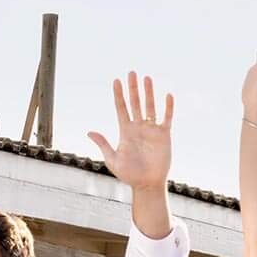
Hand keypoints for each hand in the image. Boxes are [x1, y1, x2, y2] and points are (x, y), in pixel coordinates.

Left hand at [86, 72, 173, 194]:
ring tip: (146, 78)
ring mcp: (151, 129)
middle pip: (135, 103)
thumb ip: (103, 144)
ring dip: (148, 93)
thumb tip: (89, 132)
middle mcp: (138, 127)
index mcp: (125, 131)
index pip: (121, 108)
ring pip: (150, 106)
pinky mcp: (164, 135)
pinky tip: (168, 95)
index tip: (116, 81)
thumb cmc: (129, 174)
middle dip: (133, 88)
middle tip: (131, 72)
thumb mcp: (113, 159)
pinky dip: (168, 107)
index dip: (118, 95)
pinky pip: (166, 118)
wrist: (147, 184)